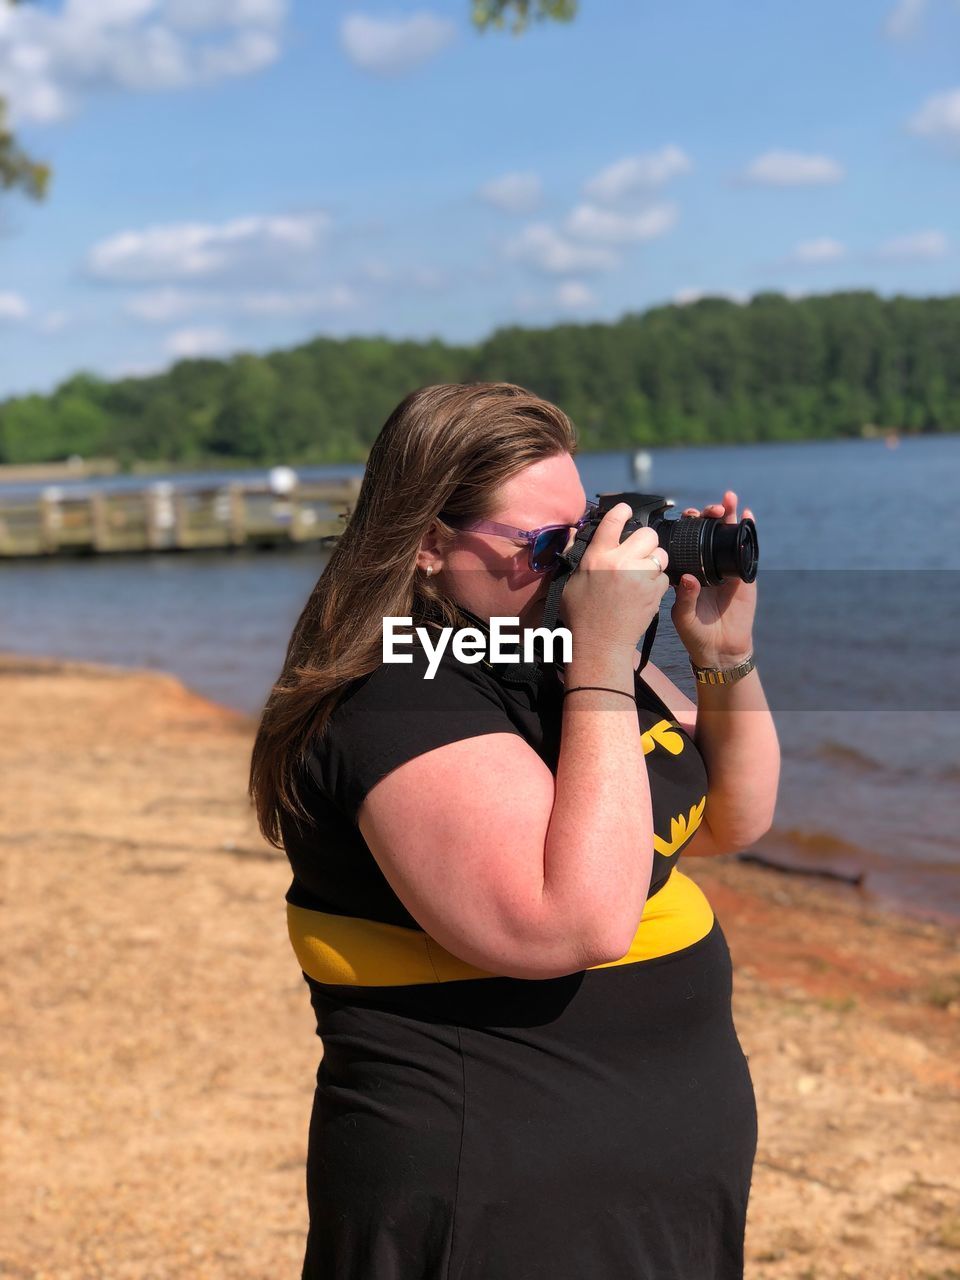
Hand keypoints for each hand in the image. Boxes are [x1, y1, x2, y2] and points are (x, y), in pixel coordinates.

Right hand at [561, 501, 671, 657]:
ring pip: (660, 554)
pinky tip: (645, 591)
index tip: (626, 511)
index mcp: (597, 557)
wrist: (600, 643)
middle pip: (647, 534)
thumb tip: (575, 530)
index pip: (614, 520)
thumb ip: (574, 554)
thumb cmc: (581, 614)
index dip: (623, 511)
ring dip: (654, 561)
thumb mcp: (569, 581)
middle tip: (638, 552)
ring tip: (643, 573)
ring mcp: (639, 577)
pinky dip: (658, 582)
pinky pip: (665, 577)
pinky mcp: (654, 592)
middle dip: (645, 541)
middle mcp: (620, 562)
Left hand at [670, 490, 755, 666]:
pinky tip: (748, 516)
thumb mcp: (683, 615)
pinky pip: (747, 550)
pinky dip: (748, 531)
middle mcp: (706, 564)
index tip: (685, 516)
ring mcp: (726, 567)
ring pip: (727, 536)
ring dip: (729, 515)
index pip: (685, 541)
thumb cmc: (695, 632)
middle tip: (709, 510)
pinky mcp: (744, 574)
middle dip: (708, 516)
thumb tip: (688, 578)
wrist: (720, 649)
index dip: (686, 526)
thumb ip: (684, 597)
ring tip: (729, 499)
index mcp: (687, 570)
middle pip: (707, 533)